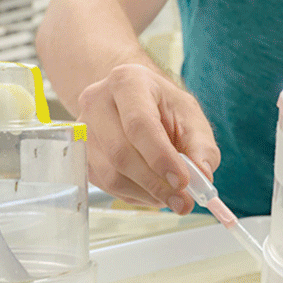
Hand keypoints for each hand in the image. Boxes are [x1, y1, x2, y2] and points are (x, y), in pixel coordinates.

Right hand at [76, 63, 218, 211]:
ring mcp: (82, 129)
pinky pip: (105, 184)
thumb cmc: (165, 107)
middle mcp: (97, 101)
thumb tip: (203, 177)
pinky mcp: (80, 154)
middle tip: (183, 201)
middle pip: (121, 152)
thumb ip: (202, 147)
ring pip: (111, 174)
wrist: (134, 102)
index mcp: (128, 81)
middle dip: (155, 183)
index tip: (183, 182)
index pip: (139, 124)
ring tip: (172, 197)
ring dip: (146, 193)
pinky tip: (153, 192)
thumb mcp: (191, 117)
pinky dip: (134, 195)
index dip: (161, 157)